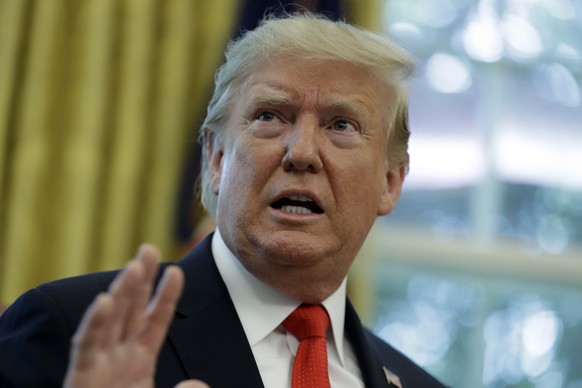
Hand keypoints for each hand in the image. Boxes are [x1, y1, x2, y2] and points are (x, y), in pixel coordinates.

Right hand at [63, 244, 207, 387]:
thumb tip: (198, 386)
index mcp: (138, 360)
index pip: (155, 320)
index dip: (166, 296)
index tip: (177, 271)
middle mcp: (118, 356)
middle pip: (131, 310)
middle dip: (140, 279)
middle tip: (148, 248)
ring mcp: (99, 365)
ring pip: (111, 320)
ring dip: (122, 292)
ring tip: (134, 265)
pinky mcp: (82, 377)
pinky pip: (87, 346)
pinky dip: (95, 324)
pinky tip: (105, 300)